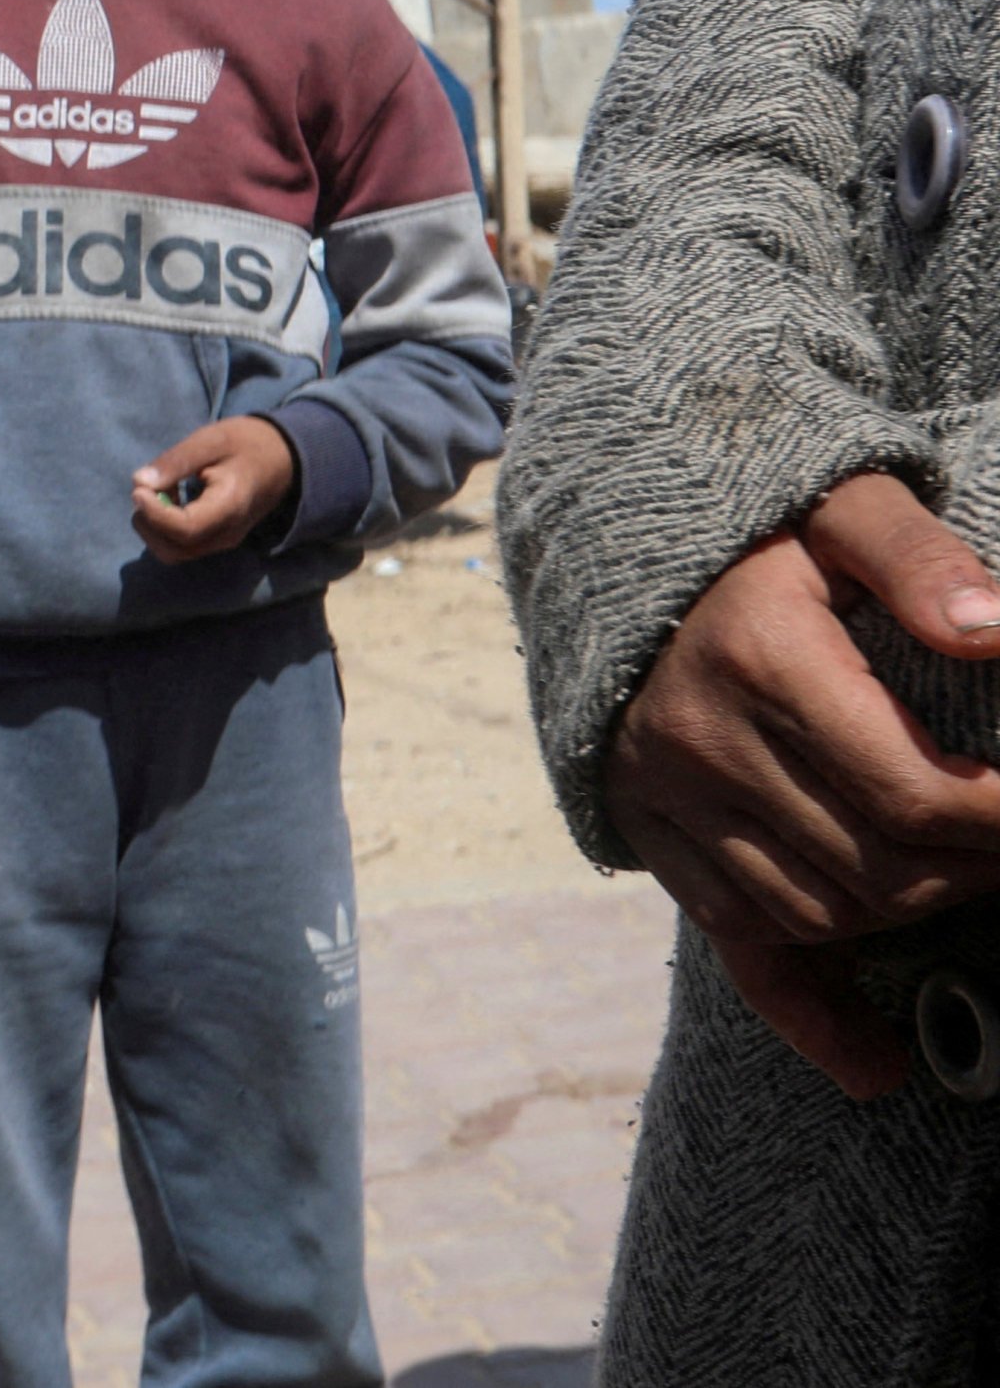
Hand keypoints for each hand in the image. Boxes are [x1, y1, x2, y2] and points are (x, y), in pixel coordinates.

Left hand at [129, 415, 299, 561]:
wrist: (282, 458)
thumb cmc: (246, 443)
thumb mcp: (210, 440)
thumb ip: (175, 462)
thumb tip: (138, 482)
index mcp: (230, 507)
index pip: (185, 529)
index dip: (154, 513)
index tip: (139, 488)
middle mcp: (227, 534)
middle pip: (173, 550)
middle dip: (148, 523)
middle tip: (146, 488)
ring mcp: (222, 541)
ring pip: (173, 552)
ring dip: (153, 526)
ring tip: (160, 490)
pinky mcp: (215, 539)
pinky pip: (181, 545)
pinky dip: (163, 527)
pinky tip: (169, 497)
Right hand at [601, 473, 999, 1096]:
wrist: (610, 546)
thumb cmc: (759, 531)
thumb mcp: (839, 507)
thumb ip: (917, 558)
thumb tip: (993, 631)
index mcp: (757, 660)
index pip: (918, 795)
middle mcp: (700, 742)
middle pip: (880, 869)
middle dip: (981, 874)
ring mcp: (666, 799)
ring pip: (821, 912)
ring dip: (915, 914)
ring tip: (967, 877)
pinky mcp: (649, 837)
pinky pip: (733, 944)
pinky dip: (809, 1014)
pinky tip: (877, 1064)